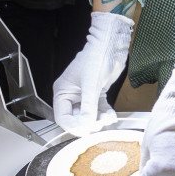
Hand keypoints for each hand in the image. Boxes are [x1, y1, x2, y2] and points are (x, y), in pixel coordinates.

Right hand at [52, 12, 134, 134]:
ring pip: (89, 115)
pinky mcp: (97, 93)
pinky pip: (99, 109)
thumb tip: (86, 125)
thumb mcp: (91, 84)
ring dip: (98, 119)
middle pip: (76, 118)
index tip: (85, 130)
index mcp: (62, 91)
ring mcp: (85, 95)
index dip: (73, 126)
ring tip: (107, 119)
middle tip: (98, 125)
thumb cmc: (96, 56)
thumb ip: (88, 107)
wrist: (111, 45)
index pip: (62, 117)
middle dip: (88, 123)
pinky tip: (111, 115)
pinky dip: (105, 114)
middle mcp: (72, 94)